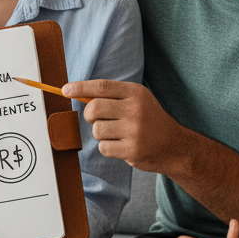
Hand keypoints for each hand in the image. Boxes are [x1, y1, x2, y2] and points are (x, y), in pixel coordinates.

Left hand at [64, 79, 181, 172]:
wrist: (174, 146)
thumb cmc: (148, 120)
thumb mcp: (137, 101)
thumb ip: (112, 96)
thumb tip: (78, 94)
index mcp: (136, 93)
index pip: (101, 87)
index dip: (80, 88)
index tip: (65, 90)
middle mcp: (136, 110)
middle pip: (94, 108)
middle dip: (90, 115)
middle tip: (98, 119)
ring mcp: (134, 131)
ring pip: (96, 130)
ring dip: (100, 133)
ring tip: (115, 134)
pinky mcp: (132, 150)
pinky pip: (103, 147)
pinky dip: (107, 147)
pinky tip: (121, 145)